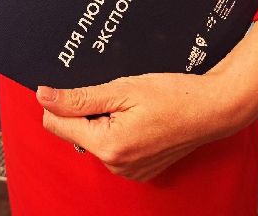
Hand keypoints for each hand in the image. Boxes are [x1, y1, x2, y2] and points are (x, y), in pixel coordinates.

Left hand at [36, 18, 257, 181]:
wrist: (212, 109)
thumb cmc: (175, 95)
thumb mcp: (123, 88)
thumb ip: (80, 97)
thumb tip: (44, 96)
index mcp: (108, 145)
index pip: (56, 123)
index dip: (59, 101)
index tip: (73, 86)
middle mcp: (116, 165)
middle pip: (74, 132)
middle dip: (85, 111)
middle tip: (114, 94)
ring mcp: (128, 170)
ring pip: (93, 139)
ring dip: (102, 120)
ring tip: (130, 106)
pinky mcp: (138, 170)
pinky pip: (112, 148)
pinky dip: (116, 131)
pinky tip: (138, 118)